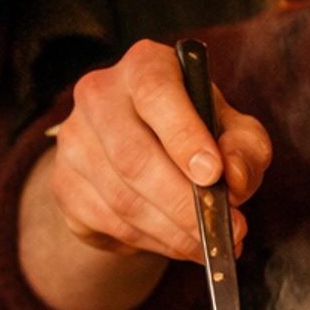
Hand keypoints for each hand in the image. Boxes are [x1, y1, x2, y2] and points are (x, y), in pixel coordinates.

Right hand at [51, 39, 272, 262]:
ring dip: (172, 231)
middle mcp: (99, 95)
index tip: (214, 175)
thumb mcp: (235, 131)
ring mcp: (73, 141)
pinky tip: (178, 242)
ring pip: (121, 199)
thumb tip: (233, 177)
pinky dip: (151, 242)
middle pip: (133, 156)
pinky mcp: (64, 184)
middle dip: (184, 203)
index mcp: (145, 65)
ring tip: (209, 243)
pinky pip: (107, 224)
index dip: (184, 136)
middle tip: (224, 229)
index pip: (156, 93)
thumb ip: (245, 148)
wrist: (147, 154)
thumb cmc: (199, 133)